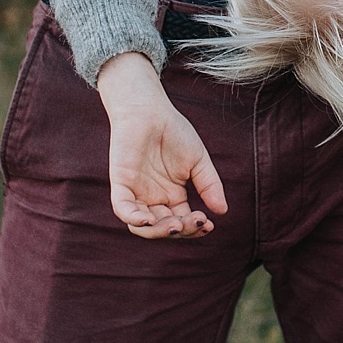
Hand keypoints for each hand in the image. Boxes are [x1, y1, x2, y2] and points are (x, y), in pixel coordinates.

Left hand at [95, 52, 226, 239]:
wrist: (150, 111)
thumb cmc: (174, 132)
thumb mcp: (198, 161)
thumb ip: (209, 185)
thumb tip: (222, 211)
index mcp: (171, 196)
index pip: (183, 222)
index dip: (194, 228)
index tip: (209, 224)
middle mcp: (153, 199)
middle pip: (164, 228)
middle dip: (181, 231)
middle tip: (196, 221)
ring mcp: (136, 193)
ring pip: (143, 226)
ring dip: (160, 231)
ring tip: (178, 224)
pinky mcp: (120, 184)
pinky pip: (123, 210)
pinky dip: (135, 219)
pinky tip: (150, 219)